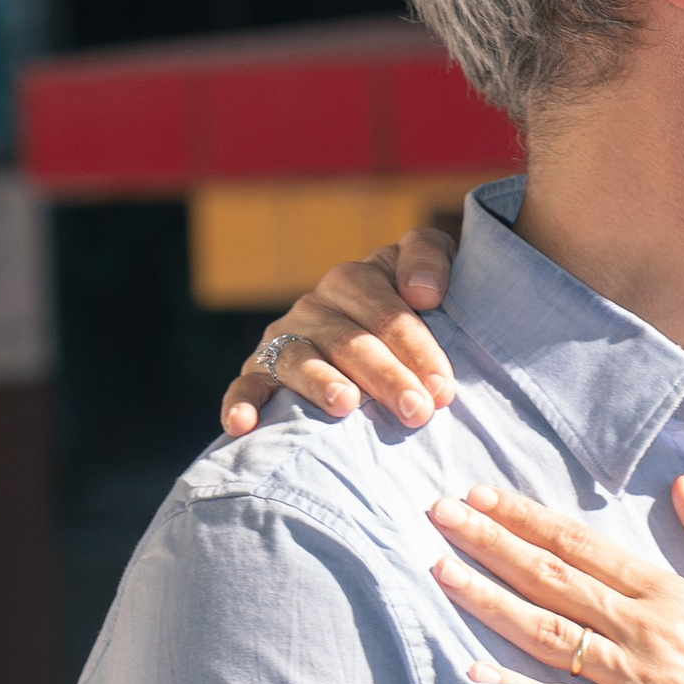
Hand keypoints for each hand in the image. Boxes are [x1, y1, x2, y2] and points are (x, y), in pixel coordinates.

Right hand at [220, 224, 460, 434]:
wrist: (376, 335)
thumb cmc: (415, 309)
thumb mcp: (428, 270)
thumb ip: (427, 258)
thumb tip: (422, 292)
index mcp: (354, 281)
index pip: (385, 312)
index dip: (416, 347)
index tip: (442, 386)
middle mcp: (314, 308)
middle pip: (349, 341)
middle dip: (385, 376)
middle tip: (417, 410)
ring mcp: (284, 340)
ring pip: (300, 360)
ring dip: (321, 383)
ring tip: (346, 404)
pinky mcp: (258, 372)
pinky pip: (245, 387)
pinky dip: (240, 404)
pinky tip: (242, 425)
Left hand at [430, 476, 683, 683]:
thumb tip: (683, 489)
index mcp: (675, 595)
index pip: (584, 547)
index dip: (527, 518)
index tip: (482, 495)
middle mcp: (646, 634)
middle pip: (551, 580)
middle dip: (488, 544)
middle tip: (437, 514)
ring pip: (546, 635)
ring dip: (487, 600)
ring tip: (439, 571)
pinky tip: (473, 671)